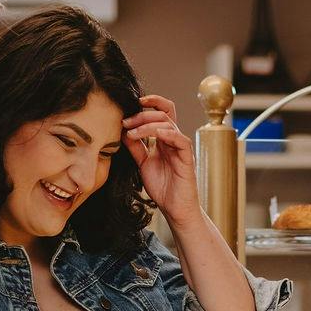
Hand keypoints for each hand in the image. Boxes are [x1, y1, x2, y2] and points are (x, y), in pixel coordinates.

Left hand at [125, 94, 199, 224]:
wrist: (174, 208)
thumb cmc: (162, 187)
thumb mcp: (143, 163)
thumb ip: (136, 147)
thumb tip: (123, 131)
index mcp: (164, 139)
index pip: (161, 112)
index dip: (150, 102)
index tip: (132, 102)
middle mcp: (173, 140)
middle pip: (163, 114)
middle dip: (142, 115)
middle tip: (125, 122)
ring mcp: (181, 148)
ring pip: (168, 124)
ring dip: (147, 125)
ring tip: (132, 133)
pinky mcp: (187, 158)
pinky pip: (180, 139)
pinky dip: (168, 134)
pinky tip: (155, 134)